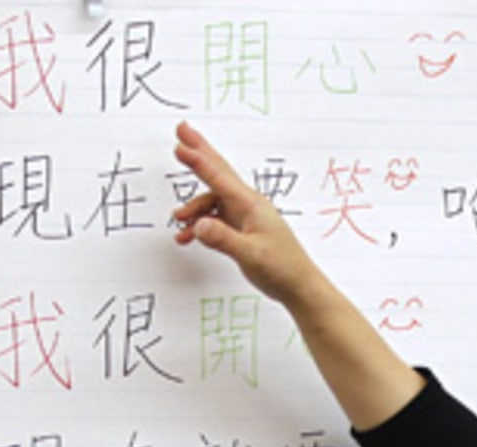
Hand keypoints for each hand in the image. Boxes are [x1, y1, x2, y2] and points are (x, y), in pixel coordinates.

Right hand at [172, 121, 324, 306]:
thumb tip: (199, 225)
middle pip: (218, 172)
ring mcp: (245, 216)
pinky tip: (189, 236)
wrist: (299, 286)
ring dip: (193, 208)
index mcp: (250, 205)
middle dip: (198, 152)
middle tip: (181, 131)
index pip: (219, 178)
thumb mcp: (250, 254)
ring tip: (177, 219)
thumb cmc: (282, 268)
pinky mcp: (242, 228)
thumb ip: (223, 239)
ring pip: (212, 201)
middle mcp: (247, 204)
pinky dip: (201, 225)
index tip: (180, 144)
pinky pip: (215, 219)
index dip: (198, 160)